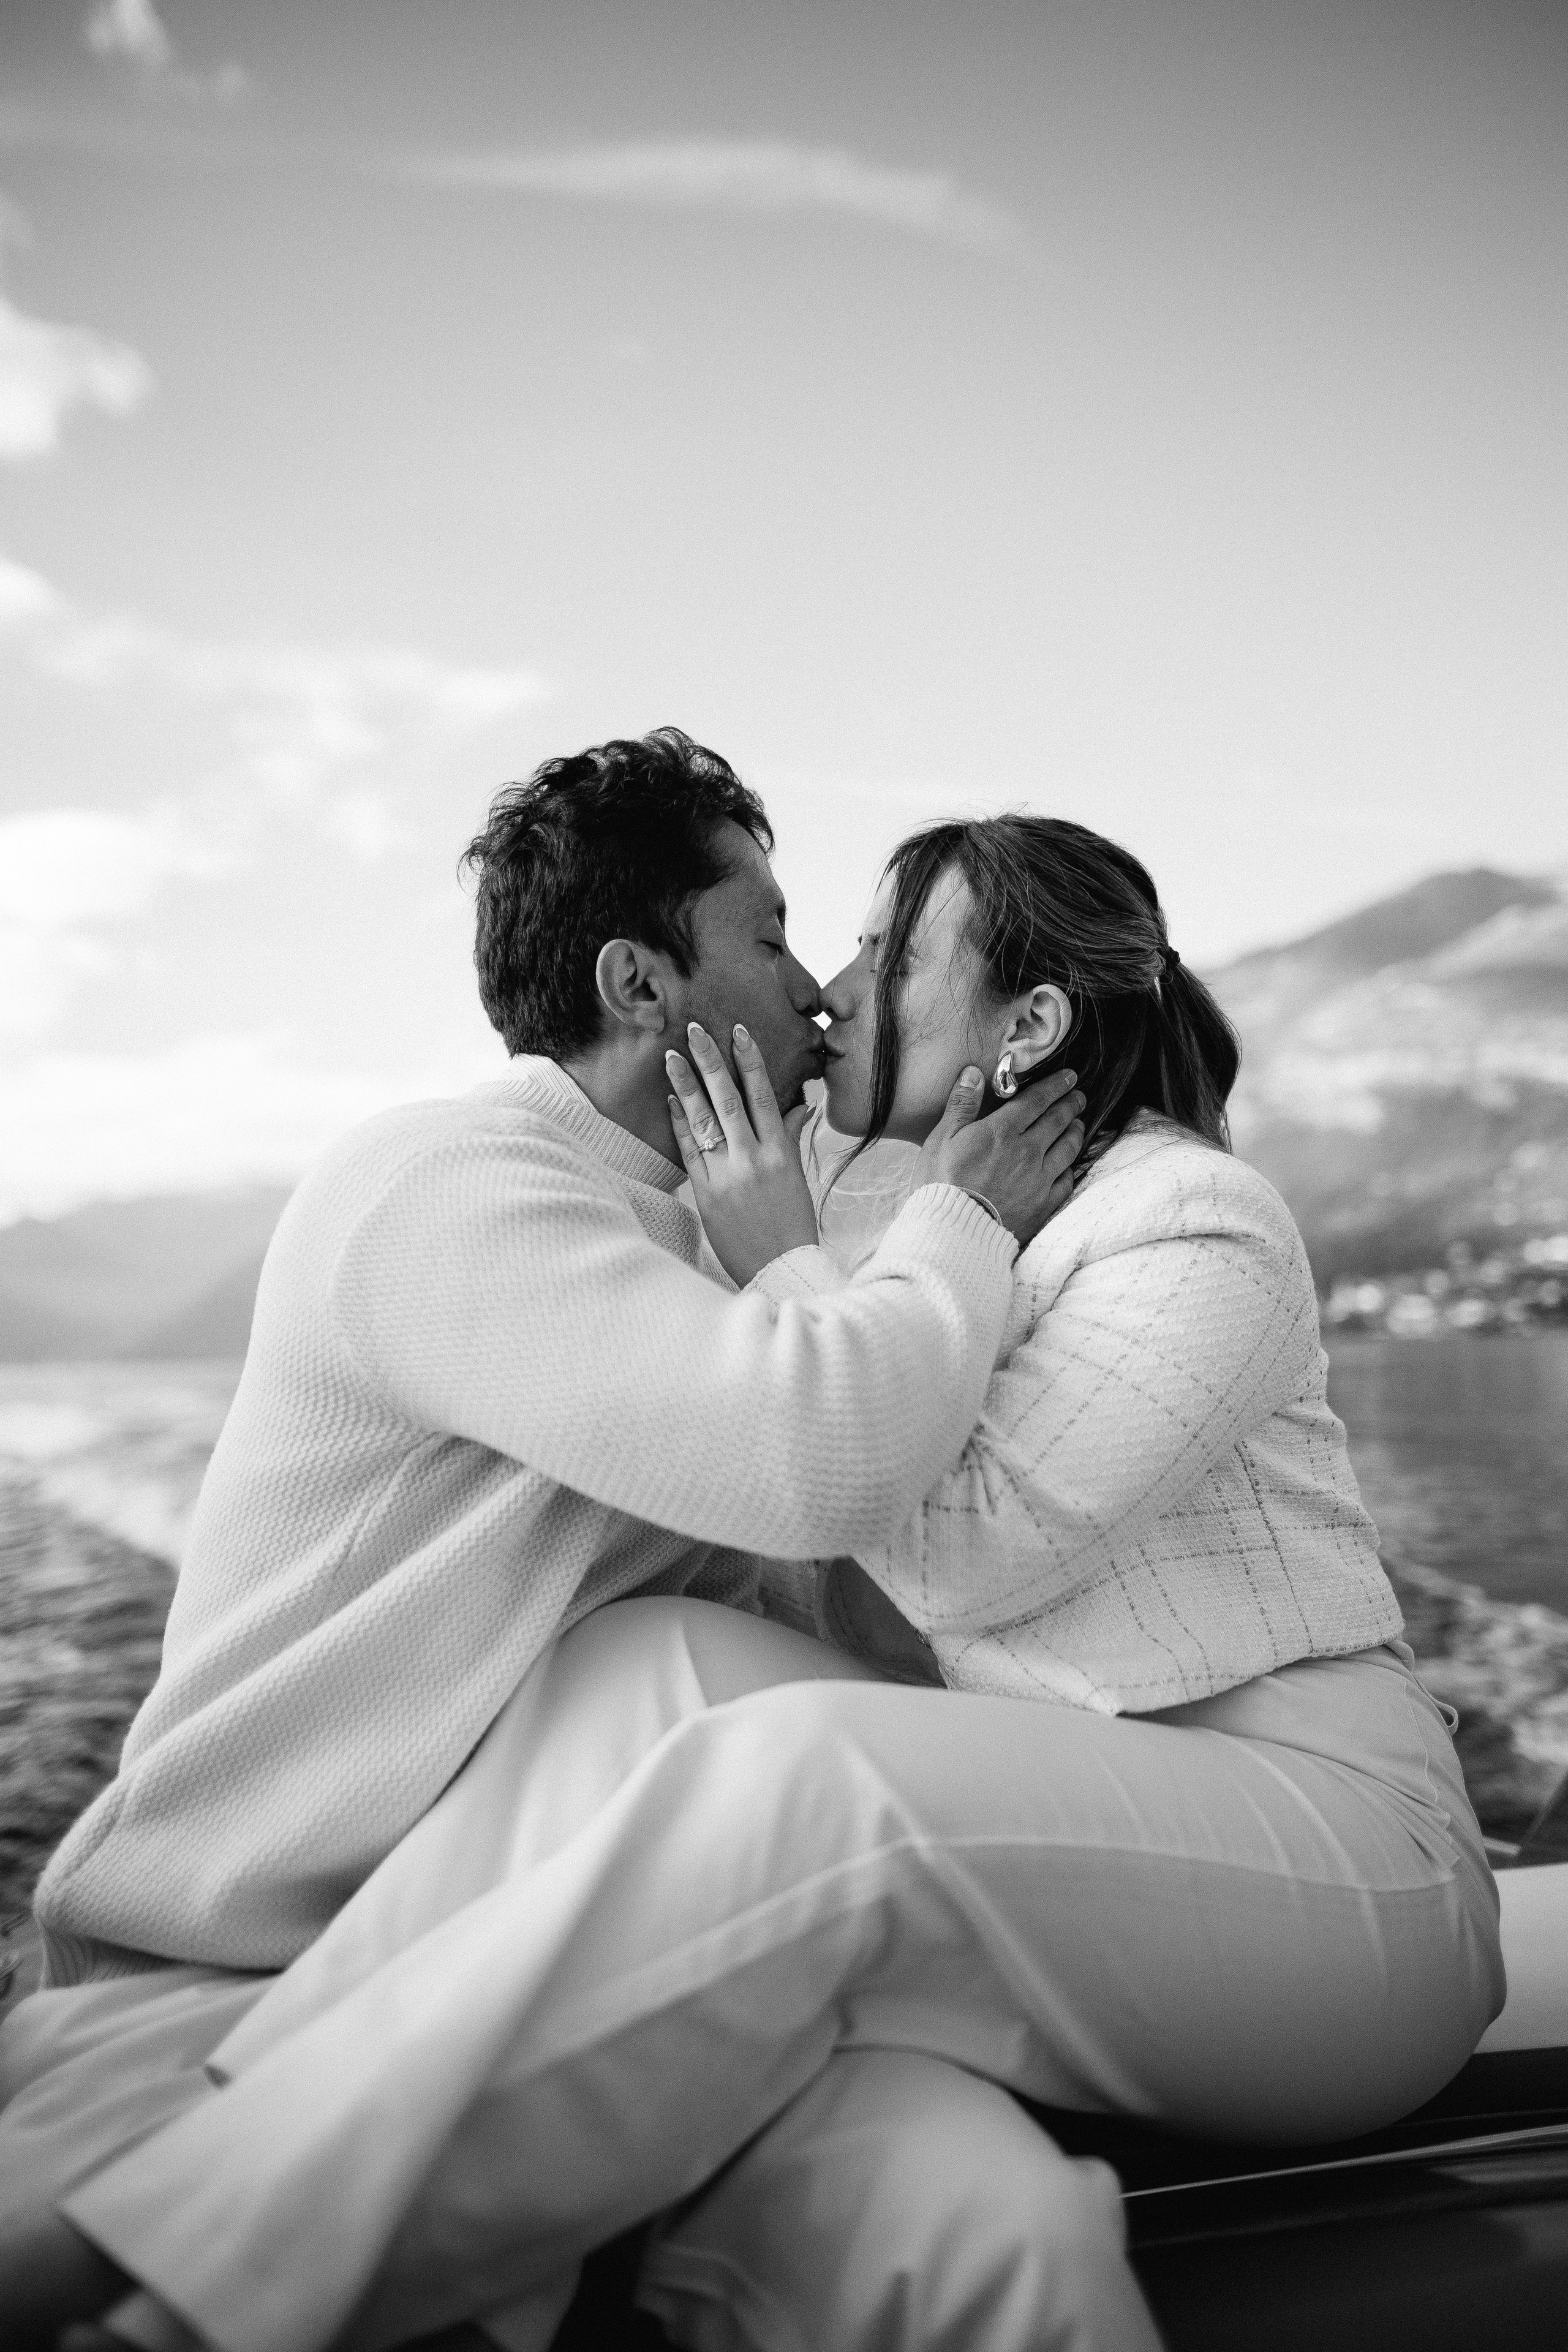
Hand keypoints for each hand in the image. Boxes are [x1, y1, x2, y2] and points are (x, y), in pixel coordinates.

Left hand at [665, 1022, 820, 1285]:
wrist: (779, 1270)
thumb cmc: (792, 1225)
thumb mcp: (797, 1178)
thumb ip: (790, 1138)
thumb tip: (799, 1105)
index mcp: (781, 1152)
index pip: (765, 1095)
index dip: (750, 1060)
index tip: (738, 1031)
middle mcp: (753, 1159)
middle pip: (728, 1099)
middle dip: (711, 1061)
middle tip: (694, 1030)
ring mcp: (726, 1175)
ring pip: (703, 1119)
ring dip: (686, 1085)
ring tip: (672, 1057)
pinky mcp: (705, 1193)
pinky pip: (689, 1150)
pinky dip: (679, 1123)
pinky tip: (670, 1101)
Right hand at [916, 1066, 1085, 1248]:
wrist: (954, 1234)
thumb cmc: (941, 1184)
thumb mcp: (941, 1139)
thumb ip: (961, 1104)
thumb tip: (974, 1072)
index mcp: (1002, 1131)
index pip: (1036, 1100)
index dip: (1055, 1085)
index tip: (1069, 1077)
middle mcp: (1028, 1152)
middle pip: (1057, 1120)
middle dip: (1070, 1104)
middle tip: (1078, 1095)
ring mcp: (1039, 1179)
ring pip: (1068, 1148)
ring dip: (1075, 1131)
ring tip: (1078, 1123)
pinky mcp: (1043, 1205)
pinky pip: (1066, 1180)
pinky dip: (1071, 1167)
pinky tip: (1070, 1163)